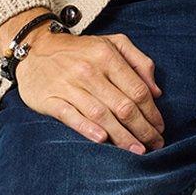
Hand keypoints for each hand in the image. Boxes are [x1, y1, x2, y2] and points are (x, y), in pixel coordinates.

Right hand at [11, 27, 165, 153]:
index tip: (160, 128)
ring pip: (101, 115)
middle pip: (123, 106)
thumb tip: (156, 91)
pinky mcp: (50, 99)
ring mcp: (68, 85)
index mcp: (107, 56)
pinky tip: (102, 140)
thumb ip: (139, 62)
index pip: (137, 90)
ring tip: (137, 150)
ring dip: (122, 136)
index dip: (152, 113)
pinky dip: (87, 128)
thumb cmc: (81, 50)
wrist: (35, 48)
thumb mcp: (112, 43)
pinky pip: (71, 116)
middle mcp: (89, 71)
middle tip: (155, 144)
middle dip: (143, 129)